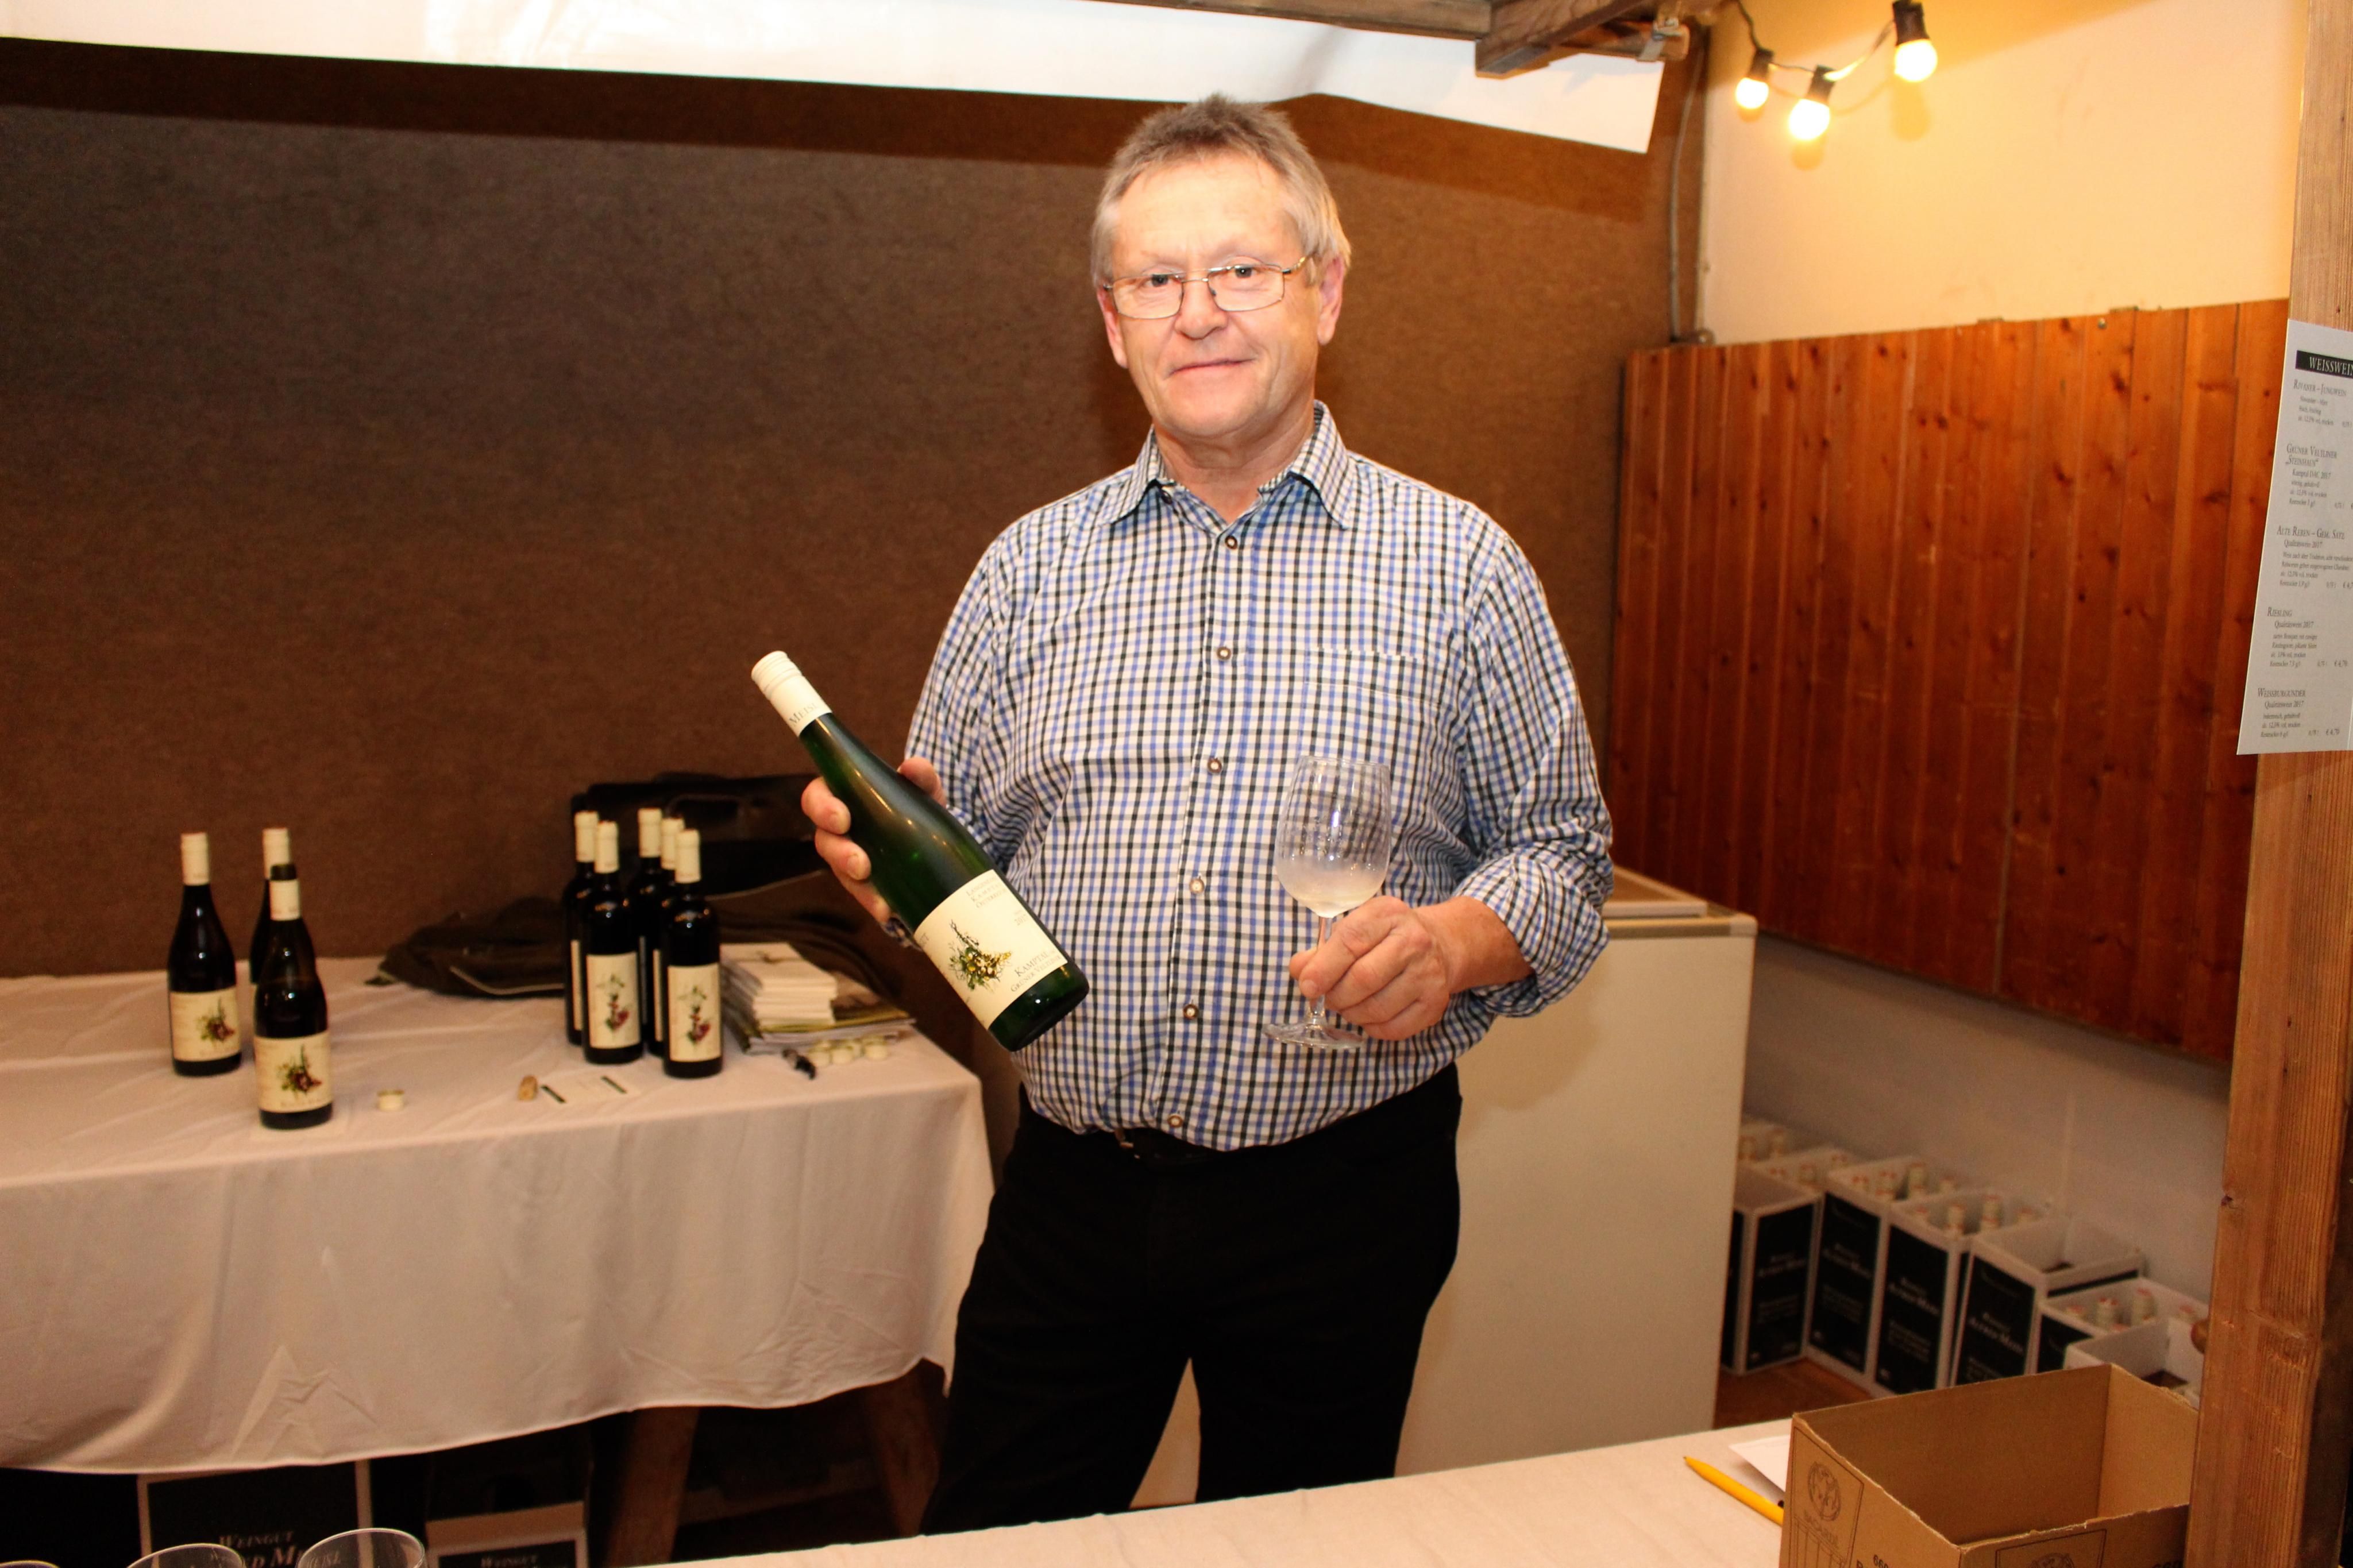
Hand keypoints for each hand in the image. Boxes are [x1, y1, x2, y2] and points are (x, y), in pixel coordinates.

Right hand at [802, 758, 943, 927]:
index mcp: (845, 797)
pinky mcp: (863, 884)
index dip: (822, 808)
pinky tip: (887, 910)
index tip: (842, 818)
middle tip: (861, 863)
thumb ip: (922, 776)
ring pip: (839, 872)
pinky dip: (873, 902)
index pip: (816, 797)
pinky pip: (861, 894)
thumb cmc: (919, 807)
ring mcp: (849, 859)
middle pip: (823, 840)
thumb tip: (913, 767)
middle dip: (840, 853)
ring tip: (879, 896)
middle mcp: (840, 830)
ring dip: (857, 884)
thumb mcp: (925, 791)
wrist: (939, 842)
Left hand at [1287, 895, 1460, 1041]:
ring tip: (1348, 1006)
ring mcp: (1428, 973)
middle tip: (1328, 999)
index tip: (1307, 986)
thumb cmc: (1385, 937)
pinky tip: (1368, 1016)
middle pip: (1363, 979)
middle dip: (1336, 996)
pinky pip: (1394, 1028)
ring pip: (1378, 1008)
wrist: (1439, 944)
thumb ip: (1323, 950)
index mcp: (1387, 914)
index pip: (1350, 941)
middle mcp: (1413, 941)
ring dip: (1352, 1014)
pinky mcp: (1435, 1002)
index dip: (1323, 969)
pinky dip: (1372, 1028)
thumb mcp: (1356, 928)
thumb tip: (1299, 971)